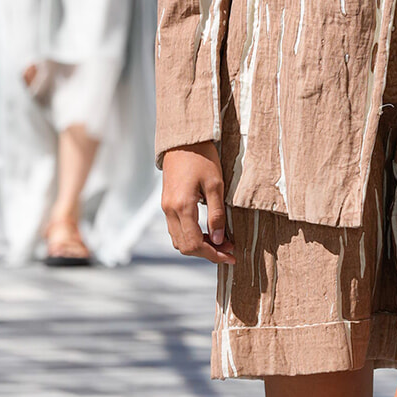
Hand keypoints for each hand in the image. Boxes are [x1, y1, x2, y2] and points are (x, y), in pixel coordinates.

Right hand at [161, 142, 235, 263]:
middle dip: (207, 253)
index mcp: (182, 207)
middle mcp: (170, 210)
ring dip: (198, 245)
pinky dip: (191, 236)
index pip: (195, 244)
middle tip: (228, 249)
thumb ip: (217, 215)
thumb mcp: (216, 185)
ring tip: (220, 241)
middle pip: (185, 247)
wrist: (183, 141)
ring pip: (179, 240)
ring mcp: (166, 208)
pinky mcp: (166, 204)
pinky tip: (207, 231)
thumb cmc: (202, 158)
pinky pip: (176, 229)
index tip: (230, 256)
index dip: (213, 255)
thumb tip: (219, 240)